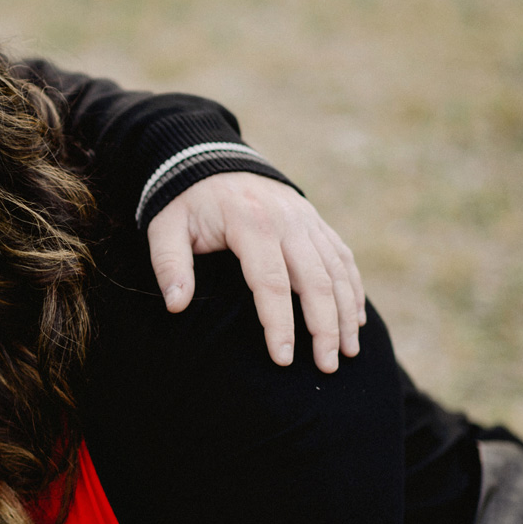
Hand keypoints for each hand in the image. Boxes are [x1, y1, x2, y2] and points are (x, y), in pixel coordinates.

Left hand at [147, 172, 364, 372]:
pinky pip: (342, 256)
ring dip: (347, 313)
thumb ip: (170, 265)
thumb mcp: (165, 227)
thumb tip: (176, 306)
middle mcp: (287, 220)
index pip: (271, 283)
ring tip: (349, 353)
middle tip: (328, 366)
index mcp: (250, 223)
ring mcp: (306, 219)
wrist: (208, 157)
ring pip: (337, 271)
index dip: (280, 324)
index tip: (284, 360)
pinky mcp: (315, 220)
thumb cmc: (184, 202)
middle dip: (325, 327)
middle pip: (316, 281)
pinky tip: (357, 319)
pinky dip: (353, 288)